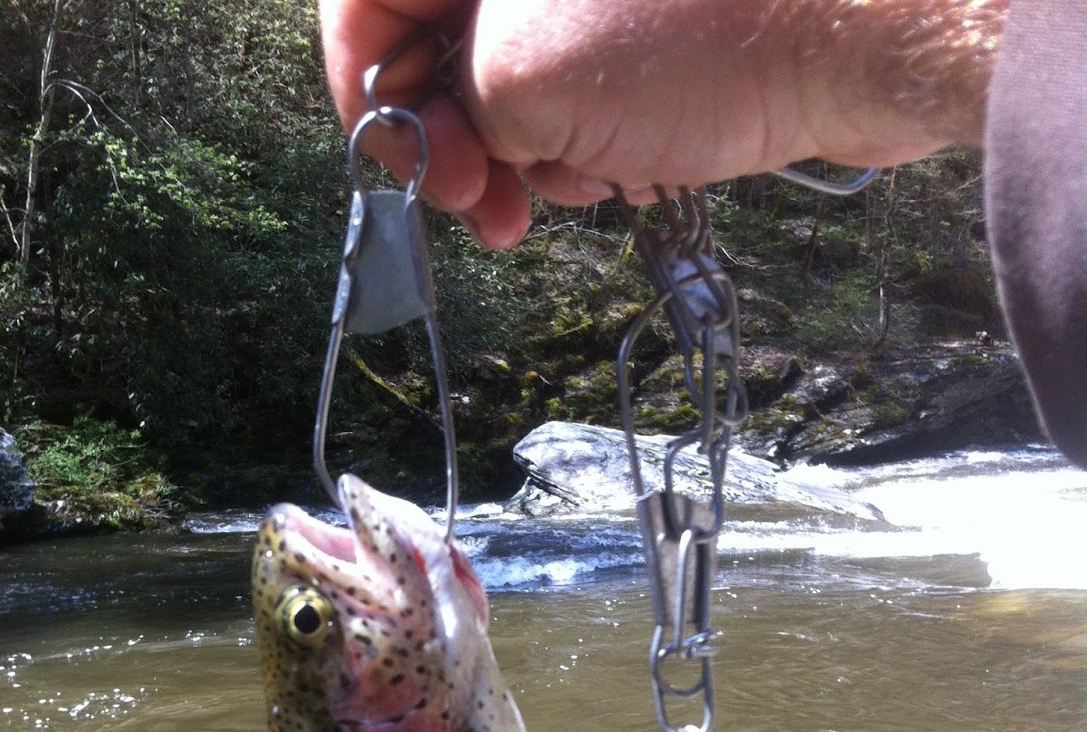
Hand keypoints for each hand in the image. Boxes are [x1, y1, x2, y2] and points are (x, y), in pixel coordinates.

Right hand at [319, 0, 1006, 247]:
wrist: (868, 22)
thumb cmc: (696, 30)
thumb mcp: (524, 74)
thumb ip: (444, 103)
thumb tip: (430, 136)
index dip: (364, 82)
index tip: (394, 160)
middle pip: (439, 36)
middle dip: (452, 132)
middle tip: (481, 207)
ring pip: (510, 74)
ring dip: (525, 149)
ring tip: (570, 182)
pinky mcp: (652, 23)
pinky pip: (579, 88)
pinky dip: (584, 141)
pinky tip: (625, 166)